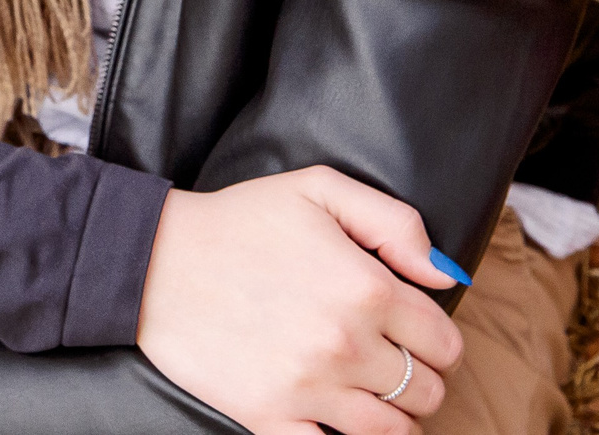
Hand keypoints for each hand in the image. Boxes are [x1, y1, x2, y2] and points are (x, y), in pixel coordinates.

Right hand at [139, 168, 464, 434]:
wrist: (153, 261)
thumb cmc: (238, 221)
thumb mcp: (318, 189)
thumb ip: (395, 223)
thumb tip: (445, 275)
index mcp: (365, 288)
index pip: (445, 342)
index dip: (436, 339)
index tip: (413, 333)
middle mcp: (345, 344)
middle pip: (426, 392)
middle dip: (418, 378)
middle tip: (390, 362)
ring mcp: (308, 387)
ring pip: (392, 432)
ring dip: (393, 417)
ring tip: (370, 395)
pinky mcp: (270, 417)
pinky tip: (334, 420)